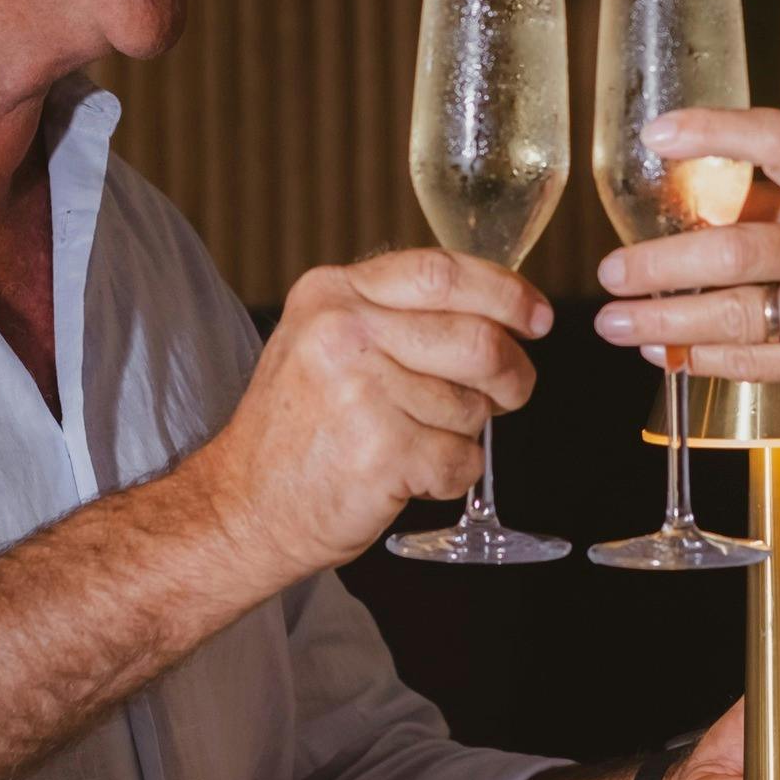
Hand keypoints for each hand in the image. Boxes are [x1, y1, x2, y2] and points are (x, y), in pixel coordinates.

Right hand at [193, 250, 548, 581]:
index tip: (536, 315)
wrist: (244, 507)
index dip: (505, 292)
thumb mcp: (325, 339)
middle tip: (512, 390)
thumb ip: (397, 313)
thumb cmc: (298, 428)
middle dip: (511, 371)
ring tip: (415, 440)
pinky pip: (462, 459)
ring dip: (464, 431)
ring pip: (473, 405)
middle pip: (476, 338)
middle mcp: (343, 333)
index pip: (443, 271)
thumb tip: (499, 306)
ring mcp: (362, 393)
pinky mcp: (382, 454)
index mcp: (332, 294)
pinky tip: (411, 475)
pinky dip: (452, 475)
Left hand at [592, 107, 779, 435]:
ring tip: (616, 322)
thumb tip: (692, 190)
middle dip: (659, 262)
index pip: (778, 139)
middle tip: (609, 270)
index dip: (714, 131)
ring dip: (666, 320)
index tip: (656, 135)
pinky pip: (760, 360)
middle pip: (737, 246)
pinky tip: (670, 355)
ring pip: (739, 312)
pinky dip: (705, 359)